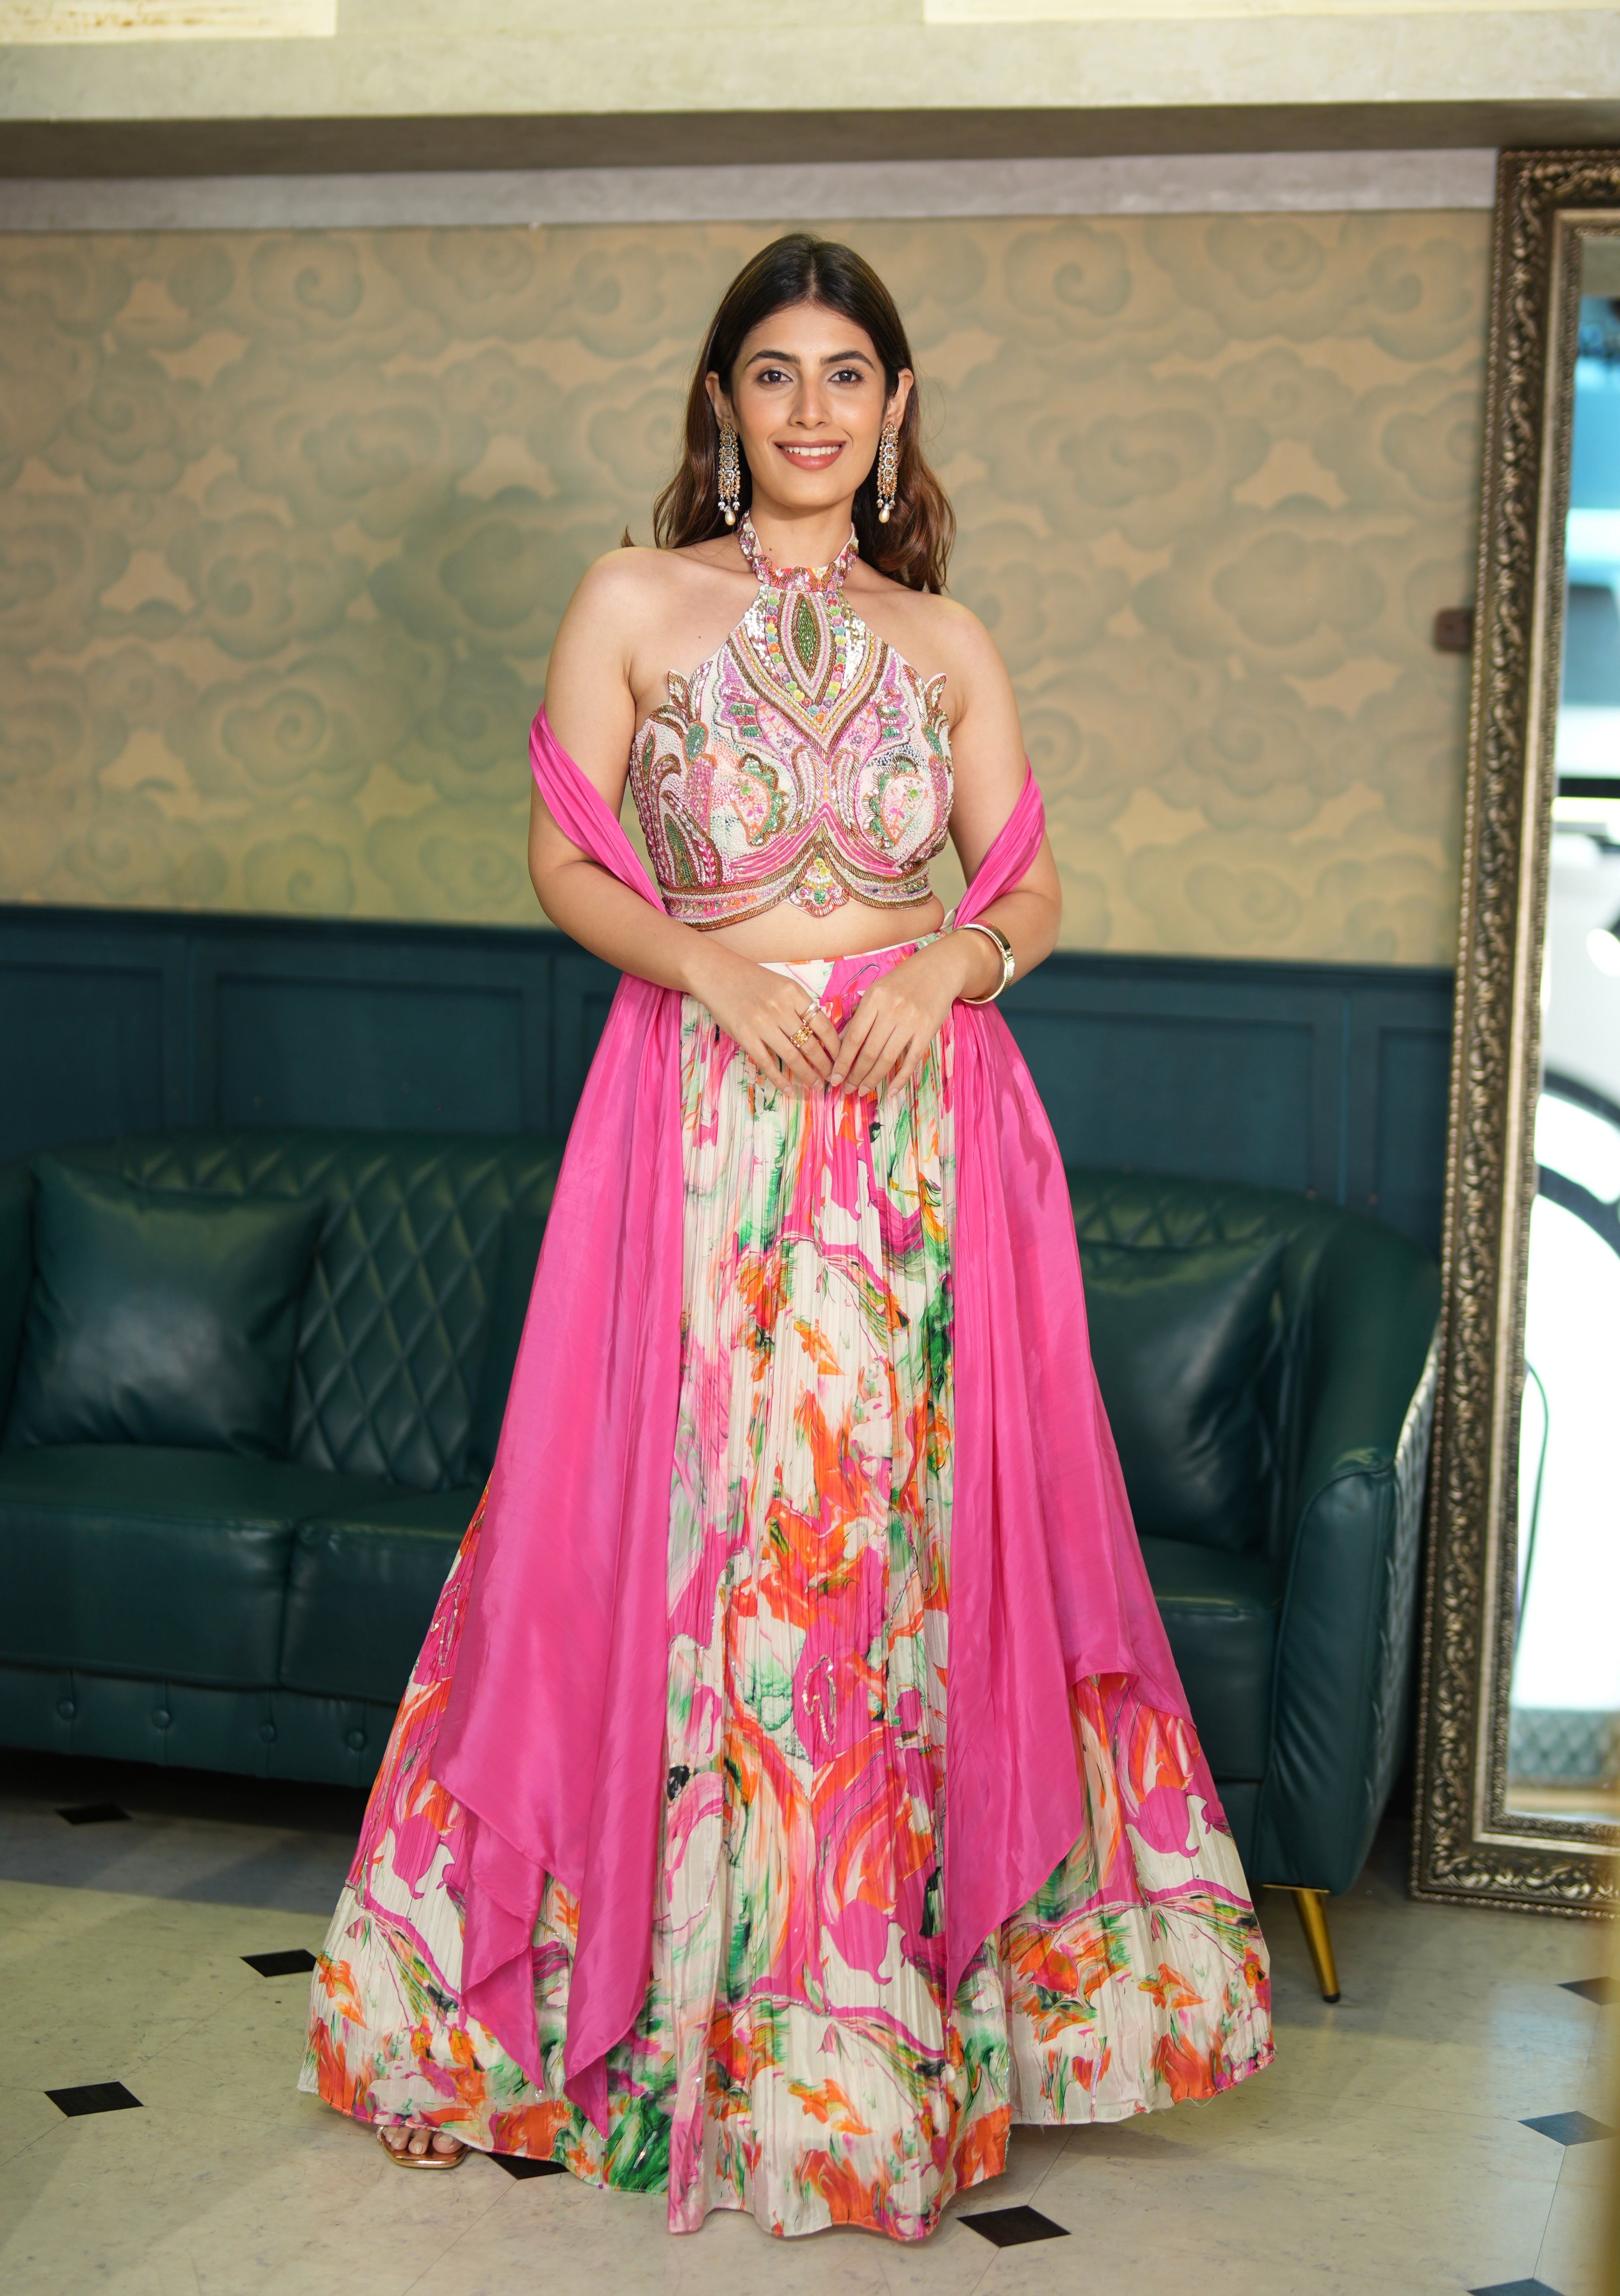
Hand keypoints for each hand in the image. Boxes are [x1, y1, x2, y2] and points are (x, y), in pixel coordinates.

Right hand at [686, 947, 842, 1089]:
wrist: (716, 973)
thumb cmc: (751, 979)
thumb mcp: (782, 984)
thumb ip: (800, 1005)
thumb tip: (820, 1031)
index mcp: (794, 993)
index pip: (824, 1025)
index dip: (835, 1046)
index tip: (841, 1058)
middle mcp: (781, 1008)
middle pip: (811, 1044)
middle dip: (825, 1065)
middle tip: (832, 1077)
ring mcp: (762, 1023)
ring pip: (793, 1057)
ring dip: (808, 1075)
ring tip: (816, 1085)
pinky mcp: (745, 1036)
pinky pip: (767, 1063)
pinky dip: (780, 1079)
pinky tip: (789, 1089)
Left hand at [829, 932, 994, 1097]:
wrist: (939, 969)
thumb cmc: (902, 980)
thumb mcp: (877, 990)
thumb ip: (861, 1015)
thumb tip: (843, 1044)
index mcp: (875, 998)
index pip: (854, 1037)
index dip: (842, 1061)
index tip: (834, 1077)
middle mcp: (892, 1010)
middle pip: (869, 1051)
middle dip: (855, 1074)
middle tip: (846, 1089)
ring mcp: (911, 1021)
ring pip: (887, 1058)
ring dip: (872, 1079)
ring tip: (862, 1091)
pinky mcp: (928, 1030)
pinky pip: (911, 1060)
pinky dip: (900, 1079)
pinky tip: (890, 1091)